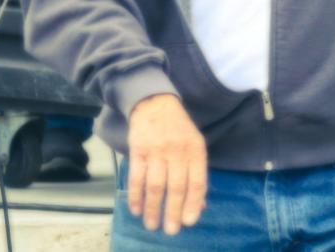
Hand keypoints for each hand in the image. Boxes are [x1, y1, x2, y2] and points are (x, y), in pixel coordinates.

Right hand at [127, 94, 207, 235]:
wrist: (156, 103)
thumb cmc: (179, 129)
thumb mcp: (195, 144)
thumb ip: (196, 172)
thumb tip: (200, 204)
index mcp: (195, 150)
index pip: (197, 181)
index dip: (193, 203)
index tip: (189, 222)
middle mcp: (177, 151)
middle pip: (176, 186)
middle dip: (173, 211)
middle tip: (170, 230)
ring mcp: (157, 150)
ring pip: (155, 185)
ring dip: (153, 208)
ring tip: (151, 225)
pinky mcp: (138, 150)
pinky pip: (136, 177)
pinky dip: (135, 195)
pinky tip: (136, 209)